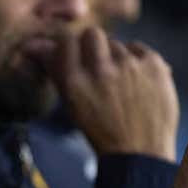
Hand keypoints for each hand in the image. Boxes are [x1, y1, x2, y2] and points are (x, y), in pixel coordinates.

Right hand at [42, 27, 179, 160]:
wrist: (140, 153)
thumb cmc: (100, 130)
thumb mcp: (71, 104)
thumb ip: (55, 70)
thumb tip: (33, 45)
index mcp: (75, 82)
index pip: (66, 41)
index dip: (70, 46)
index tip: (75, 55)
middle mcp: (101, 70)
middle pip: (92, 34)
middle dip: (93, 45)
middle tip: (99, 64)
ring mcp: (130, 66)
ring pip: (116, 43)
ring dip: (115, 58)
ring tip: (121, 83)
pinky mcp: (154, 65)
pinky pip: (138, 48)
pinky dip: (136, 60)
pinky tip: (137, 80)